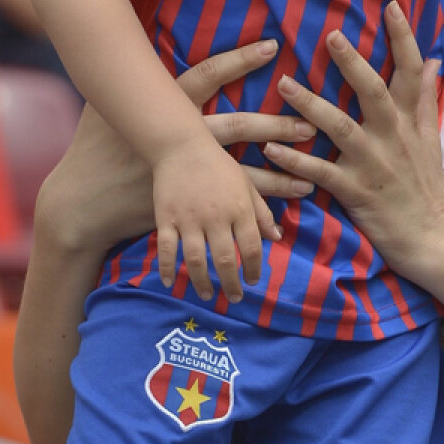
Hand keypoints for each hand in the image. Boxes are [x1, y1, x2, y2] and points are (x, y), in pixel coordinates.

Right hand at [36, 40, 313, 257]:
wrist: (80, 203)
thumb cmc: (92, 150)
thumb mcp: (105, 108)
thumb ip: (130, 82)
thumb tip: (130, 41)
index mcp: (164, 109)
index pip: (207, 74)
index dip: (239, 59)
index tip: (273, 45)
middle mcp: (179, 139)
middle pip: (238, 126)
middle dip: (277, 124)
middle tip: (311, 123)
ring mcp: (185, 174)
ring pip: (241, 172)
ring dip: (278, 175)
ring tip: (311, 176)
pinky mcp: (187, 207)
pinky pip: (226, 210)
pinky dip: (252, 215)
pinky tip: (277, 222)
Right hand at [153, 135, 276, 301]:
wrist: (181, 145)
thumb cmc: (219, 165)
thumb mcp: (247, 185)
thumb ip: (262, 212)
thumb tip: (277, 237)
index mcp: (240, 208)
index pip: (252, 247)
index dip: (254, 268)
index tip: (253, 281)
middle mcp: (216, 217)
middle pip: (226, 259)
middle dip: (232, 284)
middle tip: (235, 298)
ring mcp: (189, 219)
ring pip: (196, 260)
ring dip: (202, 282)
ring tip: (208, 295)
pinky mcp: (166, 218)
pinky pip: (167, 249)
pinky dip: (167, 268)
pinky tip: (170, 282)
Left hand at [266, 2, 443, 280]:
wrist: (432, 238)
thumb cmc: (426, 188)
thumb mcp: (432, 140)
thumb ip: (426, 99)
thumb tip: (435, 59)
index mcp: (412, 122)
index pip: (411, 72)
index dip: (403, 38)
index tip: (391, 6)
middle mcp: (394, 138)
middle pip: (374, 92)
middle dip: (352, 63)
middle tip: (330, 35)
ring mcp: (374, 164)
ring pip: (341, 128)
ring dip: (310, 105)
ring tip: (283, 85)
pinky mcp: (356, 191)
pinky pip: (320, 173)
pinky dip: (295, 161)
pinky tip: (270, 150)